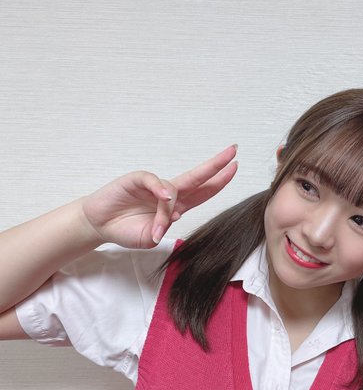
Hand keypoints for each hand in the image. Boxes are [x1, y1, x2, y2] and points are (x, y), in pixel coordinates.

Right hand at [80, 144, 237, 248]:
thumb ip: (163, 228)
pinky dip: (159, 189)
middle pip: (197, 177)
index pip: (203, 192)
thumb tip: (174, 213)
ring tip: (157, 228)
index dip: (219, 181)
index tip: (235, 167)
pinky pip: (152, 180)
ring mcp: (153, 185)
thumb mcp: (150, 238)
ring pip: (174, 189)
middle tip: (233, 151)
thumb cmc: (127, 230)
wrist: (100, 226)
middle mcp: (168, 193)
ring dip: (168, 210)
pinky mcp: (136, 179)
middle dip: (216, 165)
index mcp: (176, 206)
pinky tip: (163, 197)